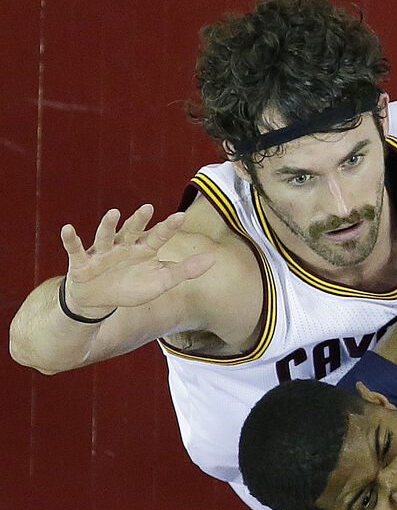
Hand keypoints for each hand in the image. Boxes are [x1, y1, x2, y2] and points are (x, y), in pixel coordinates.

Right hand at [60, 204, 213, 314]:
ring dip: (109, 225)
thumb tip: (213, 259)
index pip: (159, 236)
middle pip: (132, 230)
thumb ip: (186, 270)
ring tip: (114, 213)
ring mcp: (103, 252)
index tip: (181, 216)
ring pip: (106, 235)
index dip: (169, 227)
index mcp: (144, 249)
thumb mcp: (162, 281)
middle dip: (139, 220)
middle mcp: (124, 246)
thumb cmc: (133, 287)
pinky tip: (68, 229)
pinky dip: (71, 239)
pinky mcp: (82, 261)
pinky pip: (75, 248)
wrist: (100, 301)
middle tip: (148, 208)